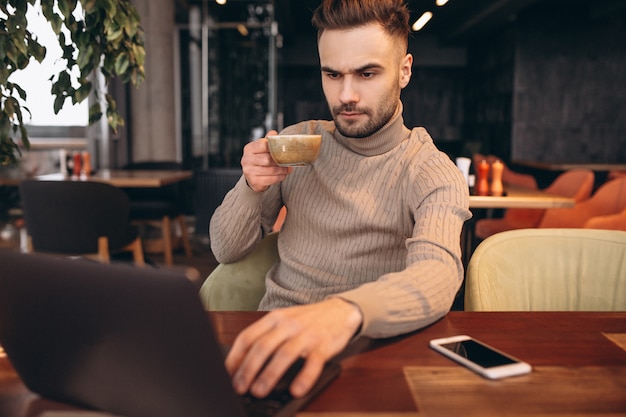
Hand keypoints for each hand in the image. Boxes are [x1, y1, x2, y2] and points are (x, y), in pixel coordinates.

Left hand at [225, 298, 361, 397]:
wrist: (340, 310)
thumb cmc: (307, 320)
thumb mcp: (284, 321)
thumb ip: (266, 336)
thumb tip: (242, 364)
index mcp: (274, 318)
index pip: (248, 337)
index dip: (235, 357)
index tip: (227, 374)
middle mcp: (288, 324)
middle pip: (263, 346)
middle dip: (248, 369)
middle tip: (239, 387)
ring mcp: (306, 334)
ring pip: (284, 354)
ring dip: (269, 375)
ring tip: (259, 391)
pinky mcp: (323, 345)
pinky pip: (312, 363)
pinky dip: (304, 378)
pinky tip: (296, 390)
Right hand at [241, 129, 292, 192]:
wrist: (252, 176)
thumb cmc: (260, 159)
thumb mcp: (262, 148)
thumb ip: (268, 141)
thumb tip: (274, 133)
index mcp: (249, 148)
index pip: (263, 145)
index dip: (274, 147)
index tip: (284, 149)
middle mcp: (246, 159)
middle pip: (267, 159)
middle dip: (280, 160)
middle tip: (289, 161)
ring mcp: (249, 171)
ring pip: (271, 170)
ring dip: (282, 170)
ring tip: (288, 168)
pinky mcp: (254, 181)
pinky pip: (270, 179)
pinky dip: (279, 177)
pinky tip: (284, 175)